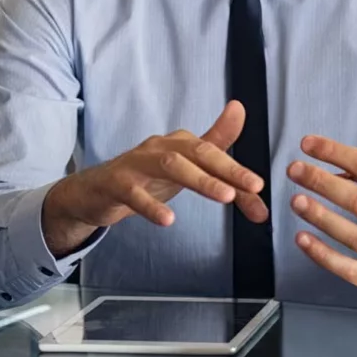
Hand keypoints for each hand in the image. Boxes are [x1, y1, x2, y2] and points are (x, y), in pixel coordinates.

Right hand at [41, 101, 265, 256]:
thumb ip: (218, 157)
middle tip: (253, 187)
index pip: (215, 153)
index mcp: (180, 143)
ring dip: (200, 180)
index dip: (239, 170)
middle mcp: (160, 147)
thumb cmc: (145, 177)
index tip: (260, 188)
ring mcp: (137, 163)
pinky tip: (168, 220)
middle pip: (197, 152)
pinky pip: (134, 192)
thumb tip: (248, 137)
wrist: (96, 191)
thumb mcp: (184, 169)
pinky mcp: (116, 183)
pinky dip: (151, 206)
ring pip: (171, 165)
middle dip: (227, 169)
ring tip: (225, 197)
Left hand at [287, 136, 356, 310]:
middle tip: (295, 170)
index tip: (309, 144)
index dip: (334, 152)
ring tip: (297, 201)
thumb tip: (336, 169)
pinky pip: (345, 267)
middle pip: (354, 198)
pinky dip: (321, 254)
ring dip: (318, 215)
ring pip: (348, 233)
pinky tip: (302, 239)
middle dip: (319, 181)